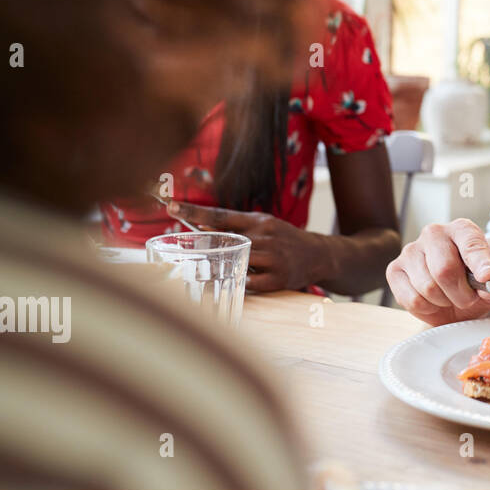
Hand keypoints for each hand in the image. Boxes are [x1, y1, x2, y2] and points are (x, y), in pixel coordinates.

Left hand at [166, 201, 327, 292]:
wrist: (319, 254)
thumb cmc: (284, 239)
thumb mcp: (264, 225)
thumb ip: (236, 226)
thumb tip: (201, 225)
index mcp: (259, 221)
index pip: (220, 214)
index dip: (194, 210)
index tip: (171, 206)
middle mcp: (265, 236)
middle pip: (226, 240)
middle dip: (205, 245)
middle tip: (184, 248)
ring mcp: (274, 257)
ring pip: (238, 261)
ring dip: (224, 267)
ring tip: (216, 270)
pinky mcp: (280, 278)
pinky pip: (251, 283)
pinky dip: (241, 283)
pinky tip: (237, 283)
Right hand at [385, 219, 489, 325]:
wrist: (456, 297)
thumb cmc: (475, 283)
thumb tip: (489, 279)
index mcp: (463, 229)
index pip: (471, 243)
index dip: (480, 262)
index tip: (487, 276)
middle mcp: (434, 233)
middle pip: (445, 270)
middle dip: (461, 294)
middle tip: (468, 298)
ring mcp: (411, 250)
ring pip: (427, 287)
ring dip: (444, 302)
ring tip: (449, 296)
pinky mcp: (394, 270)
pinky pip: (411, 299)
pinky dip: (427, 308)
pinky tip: (432, 301)